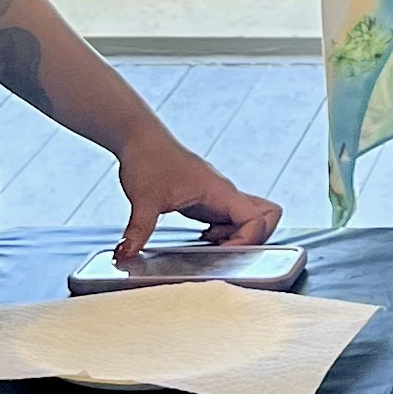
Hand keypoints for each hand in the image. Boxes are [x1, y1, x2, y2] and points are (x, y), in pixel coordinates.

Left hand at [113, 129, 285, 265]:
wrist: (140, 139)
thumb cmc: (147, 159)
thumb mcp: (143, 199)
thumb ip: (138, 230)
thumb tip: (125, 254)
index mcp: (219, 190)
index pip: (256, 219)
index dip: (247, 241)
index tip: (222, 253)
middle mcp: (225, 193)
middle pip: (267, 216)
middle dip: (255, 239)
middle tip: (227, 252)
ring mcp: (219, 196)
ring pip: (251, 219)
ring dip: (239, 238)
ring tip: (211, 247)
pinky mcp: (209, 200)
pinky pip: (232, 220)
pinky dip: (226, 234)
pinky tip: (203, 239)